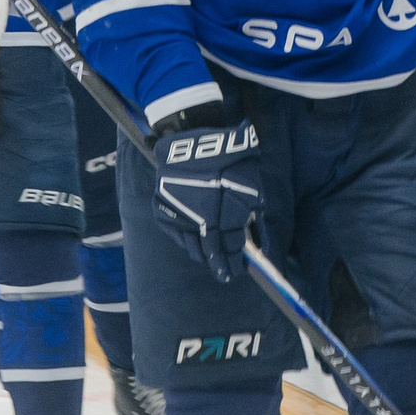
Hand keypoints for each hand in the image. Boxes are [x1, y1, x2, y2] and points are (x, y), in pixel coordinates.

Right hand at [151, 108, 261, 282]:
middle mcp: (200, 222)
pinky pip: (176, 234)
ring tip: (209, 260)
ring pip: (191, 246)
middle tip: (223, 275)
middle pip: (209, 253)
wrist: (195, 139)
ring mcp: (179, 217)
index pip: (231, 250)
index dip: (234, 263)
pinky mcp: (163, 209)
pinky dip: (185, 240)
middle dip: (218, 265)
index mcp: (225, 217)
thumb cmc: (230, 158)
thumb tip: (252, 234)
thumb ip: (251, 213)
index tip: (237, 272)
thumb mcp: (251, 185)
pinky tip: (192, 243)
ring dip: (201, 254)